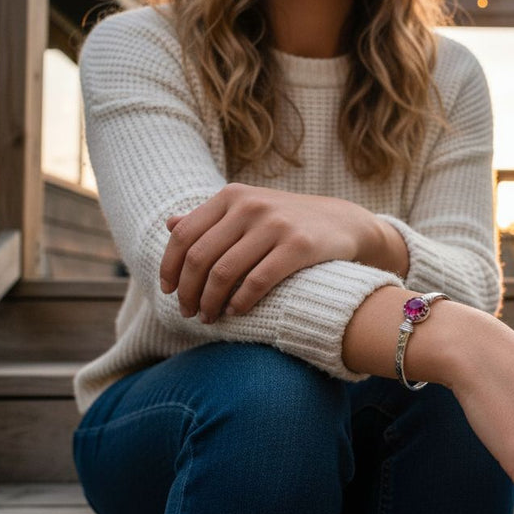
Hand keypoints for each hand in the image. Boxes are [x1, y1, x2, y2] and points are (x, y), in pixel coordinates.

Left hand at [159, 183, 374, 322]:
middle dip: (189, 292)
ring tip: (209, 317)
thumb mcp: (249, 209)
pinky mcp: (299, 246)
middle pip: (201, 257)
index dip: (171, 267)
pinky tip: (235, 312)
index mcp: (232, 195)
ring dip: (210, 302)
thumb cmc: (289, 220)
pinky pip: (257, 281)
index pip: (185, 234)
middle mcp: (251, 206)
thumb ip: (211, 218)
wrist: (344, 222)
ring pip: (224, 272)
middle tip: (188, 312)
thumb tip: (169, 224)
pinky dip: (240, 302)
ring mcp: (275, 224)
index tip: (169, 291)